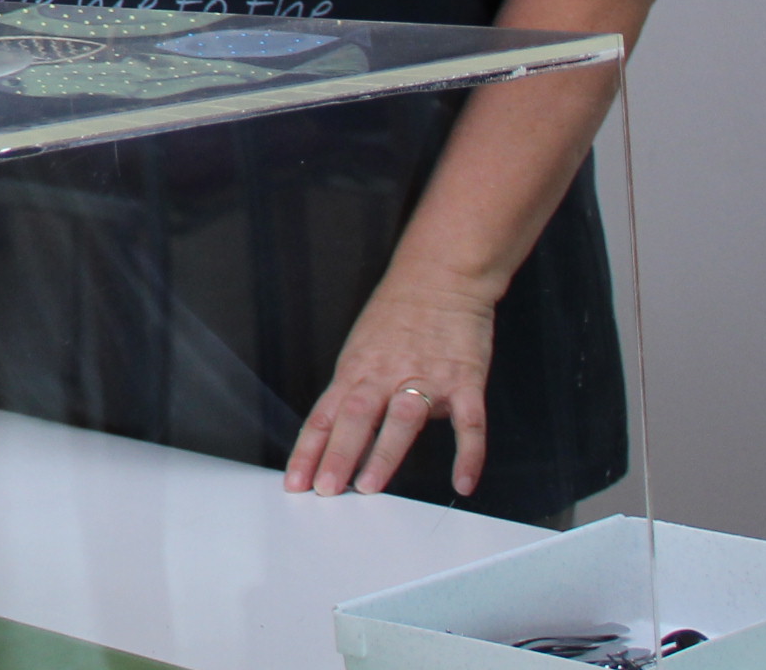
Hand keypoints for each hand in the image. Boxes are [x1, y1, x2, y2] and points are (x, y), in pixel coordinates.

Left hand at [285, 271, 496, 497]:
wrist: (441, 276)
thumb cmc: (398, 314)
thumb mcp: (361, 348)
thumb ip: (355, 390)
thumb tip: (342, 433)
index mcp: (356, 369)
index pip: (325, 416)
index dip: (308, 451)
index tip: (296, 481)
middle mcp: (385, 374)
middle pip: (354, 417)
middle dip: (337, 456)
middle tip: (325, 490)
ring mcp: (426, 377)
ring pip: (402, 420)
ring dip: (384, 454)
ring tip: (369, 486)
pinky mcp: (465, 380)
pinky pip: (469, 423)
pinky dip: (467, 455)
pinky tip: (463, 482)